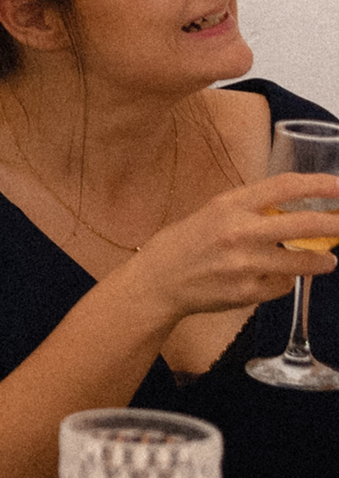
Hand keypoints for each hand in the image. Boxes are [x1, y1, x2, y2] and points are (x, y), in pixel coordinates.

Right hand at [119, 170, 338, 322]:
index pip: (285, 186)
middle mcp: (239, 232)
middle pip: (305, 224)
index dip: (320, 184)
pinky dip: (284, 281)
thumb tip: (296, 210)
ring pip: (304, 262)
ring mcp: (244, 265)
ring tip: (326, 260)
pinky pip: (283, 285)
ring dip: (322, 261)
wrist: (157, 282)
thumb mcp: (213, 213)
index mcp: (229, 205)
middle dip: (335, 224)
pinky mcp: (247, 292)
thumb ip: (251, 210)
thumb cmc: (185, 244)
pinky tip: (270, 279)